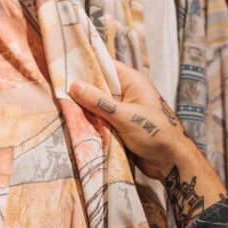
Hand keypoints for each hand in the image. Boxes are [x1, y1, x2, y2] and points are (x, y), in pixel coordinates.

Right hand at [68, 61, 192, 180]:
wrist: (170, 162)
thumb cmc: (154, 133)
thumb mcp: (124, 116)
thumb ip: (99, 102)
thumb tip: (74, 85)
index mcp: (132, 81)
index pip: (105, 66)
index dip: (86, 65)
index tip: (63, 66)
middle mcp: (128, 92)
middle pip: (99, 86)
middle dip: (81, 90)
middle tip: (56, 90)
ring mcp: (124, 109)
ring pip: (98, 105)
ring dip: (85, 109)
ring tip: (60, 106)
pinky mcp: (121, 125)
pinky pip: (102, 119)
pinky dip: (92, 122)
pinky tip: (74, 122)